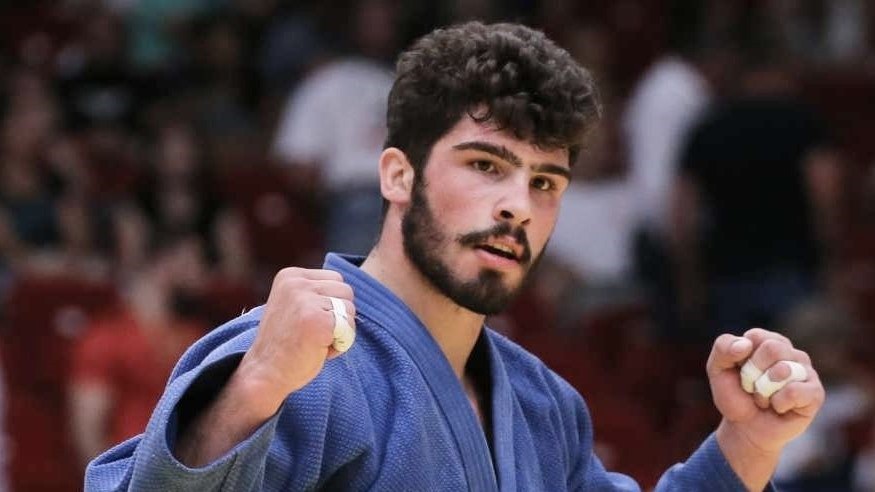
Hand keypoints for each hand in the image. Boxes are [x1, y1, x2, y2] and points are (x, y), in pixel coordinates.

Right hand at [237, 267, 355, 412]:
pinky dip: (340, 345)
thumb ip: (315, 293)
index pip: (336, 279)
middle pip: (346, 291)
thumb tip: (348, 291)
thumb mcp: (295, 306)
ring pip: (350, 310)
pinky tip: (318, 351)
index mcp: (290, 276)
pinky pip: (349, 329)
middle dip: (339, 316)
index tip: (307, 321)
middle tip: (313, 334)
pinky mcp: (318, 321)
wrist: (265, 374)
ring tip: (314, 342)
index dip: (331, 305)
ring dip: (340, 331)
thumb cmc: (284, 344)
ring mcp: (306, 301)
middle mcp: (297, 283)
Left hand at [707, 328, 823, 453]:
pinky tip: (778, 407)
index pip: (755, 336)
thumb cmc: (735, 396)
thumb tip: (745, 344)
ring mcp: (806, 371)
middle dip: (753, 373)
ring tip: (765, 398)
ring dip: (764, 390)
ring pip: (784, 370)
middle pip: (772, 349)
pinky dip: (778, 403)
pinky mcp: (815, 393)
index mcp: (767, 341)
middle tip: (752, 387)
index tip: (739, 371)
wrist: (745, 430)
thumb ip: (723, 349)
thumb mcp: (718, 370)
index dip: (741, 357)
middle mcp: (790, 352)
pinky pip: (795, 391)